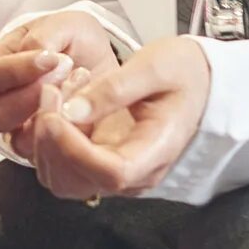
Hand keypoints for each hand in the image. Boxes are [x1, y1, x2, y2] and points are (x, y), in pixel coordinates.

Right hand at [0, 11, 121, 159]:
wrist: (102, 64)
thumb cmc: (75, 42)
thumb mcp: (64, 24)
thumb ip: (44, 35)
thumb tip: (35, 54)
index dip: (12, 71)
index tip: (48, 58)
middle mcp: (1, 100)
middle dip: (31, 97)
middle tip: (62, 76)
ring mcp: (20, 127)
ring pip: (16, 138)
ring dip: (49, 115)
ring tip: (76, 89)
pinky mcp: (43, 146)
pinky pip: (43, 153)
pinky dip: (65, 132)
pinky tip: (82, 109)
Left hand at [29, 35, 211, 201]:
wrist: (202, 83)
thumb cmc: (186, 74)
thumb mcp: (155, 66)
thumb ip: (114, 89)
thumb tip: (72, 110)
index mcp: (157, 151)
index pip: (111, 173)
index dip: (76, 150)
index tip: (55, 116)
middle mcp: (136, 172)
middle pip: (78, 182)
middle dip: (51, 141)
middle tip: (49, 92)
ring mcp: (116, 170)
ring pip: (63, 178)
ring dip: (46, 140)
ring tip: (55, 92)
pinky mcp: (101, 162)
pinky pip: (63, 164)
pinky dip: (50, 138)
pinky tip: (59, 103)